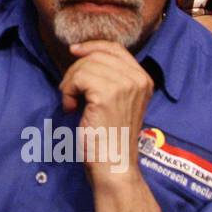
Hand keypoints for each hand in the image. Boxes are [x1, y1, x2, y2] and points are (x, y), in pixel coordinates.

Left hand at [60, 40, 153, 180]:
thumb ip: (109, 77)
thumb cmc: (110, 136)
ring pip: (85, 66)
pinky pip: (77, 78)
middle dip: (76, 70)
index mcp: (144, 79)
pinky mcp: (107, 94)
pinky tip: (71, 108)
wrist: (114, 165)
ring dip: (70, 82)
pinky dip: (67, 92)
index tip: (74, 51)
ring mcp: (125, 85)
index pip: (115, 48)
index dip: (92, 46)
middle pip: (97, 55)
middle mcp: (138, 79)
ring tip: (72, 102)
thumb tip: (82, 52)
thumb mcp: (117, 100)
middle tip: (70, 92)